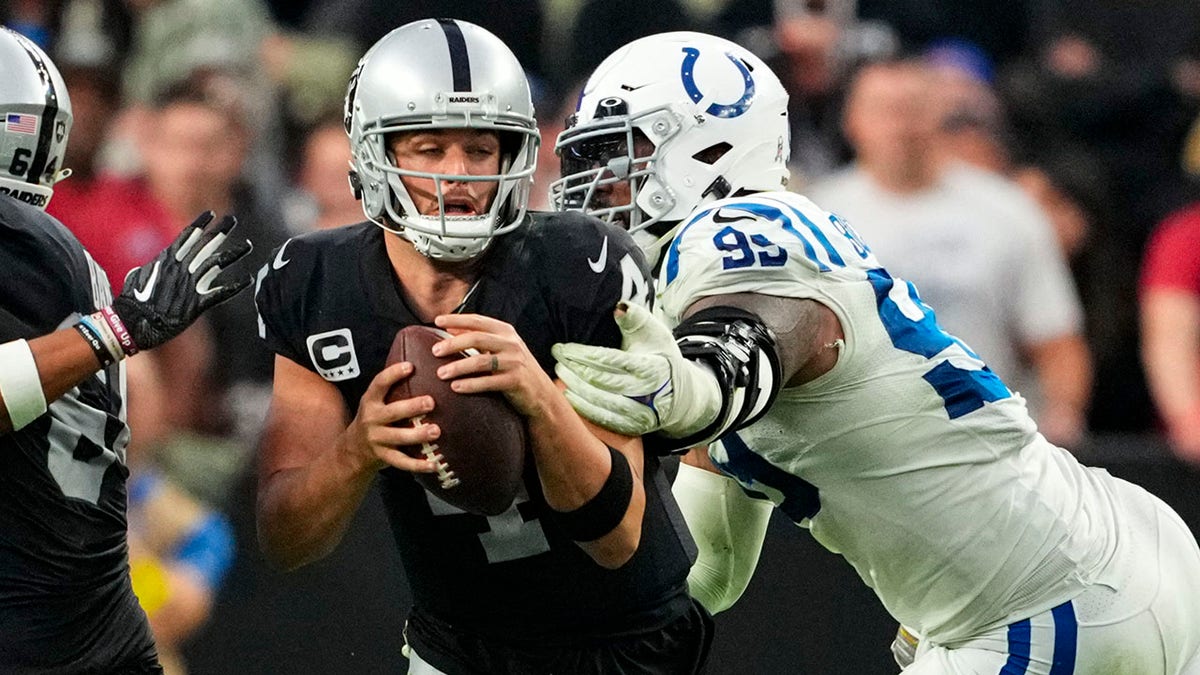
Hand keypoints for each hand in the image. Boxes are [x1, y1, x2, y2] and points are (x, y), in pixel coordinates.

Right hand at [110, 212, 252, 352]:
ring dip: (234, 254)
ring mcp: (190, 285)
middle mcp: (181, 269)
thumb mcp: (138, 277)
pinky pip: (221, 293)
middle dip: (220, 232)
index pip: (186, 238)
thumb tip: (150, 266)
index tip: (211, 214)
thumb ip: (150, 269)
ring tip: (248, 245)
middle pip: (205, 246)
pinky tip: (248, 279)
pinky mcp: (197, 303)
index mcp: (166, 261)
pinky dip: (235, 286)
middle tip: (233, 219)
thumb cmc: (132, 302)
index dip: (200, 225)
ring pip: (217, 264)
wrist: (134, 323)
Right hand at [345, 362, 440, 473]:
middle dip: (411, 407)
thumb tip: (424, 365)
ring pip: (398, 437)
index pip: (380, 383)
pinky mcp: (383, 457)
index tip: (410, 366)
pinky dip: (418, 464)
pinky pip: (402, 462)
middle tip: (431, 402)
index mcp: (371, 401)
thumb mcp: (376, 401)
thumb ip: (394, 389)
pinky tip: (435, 464)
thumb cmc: (375, 418)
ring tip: (436, 431)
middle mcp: (372, 419)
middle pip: (392, 412)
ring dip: (418, 435)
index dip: (394, 374)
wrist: (352, 449)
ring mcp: (377, 439)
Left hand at [431, 313, 556, 417]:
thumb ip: (479, 337)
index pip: (478, 321)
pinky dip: (470, 385)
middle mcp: (511, 344)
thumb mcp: (501, 348)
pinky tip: (456, 388)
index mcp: (506, 332)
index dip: (457, 319)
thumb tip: (450, 327)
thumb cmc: (515, 369)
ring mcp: (514, 362)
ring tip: (440, 373)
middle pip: (477, 338)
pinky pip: (488, 382)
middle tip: (435, 351)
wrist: (542, 393)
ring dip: (458, 367)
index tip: (437, 321)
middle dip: (453, 344)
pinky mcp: (515, 381)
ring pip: (480, 361)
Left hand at [551, 302, 720, 436]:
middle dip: (575, 368)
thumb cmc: (659, 356)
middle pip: (602, 381)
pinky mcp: (633, 427)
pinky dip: (583, 408)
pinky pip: (604, 419)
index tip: (563, 347)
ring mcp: (640, 413)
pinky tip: (568, 396)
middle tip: (557, 357)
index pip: (610, 360)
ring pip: (601, 401)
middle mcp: (646, 392)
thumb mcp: (654, 333)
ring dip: (575, 387)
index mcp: (650, 366)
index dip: (584, 354)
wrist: (678, 393)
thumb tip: (618, 308)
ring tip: (560, 372)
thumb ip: (636, 318)